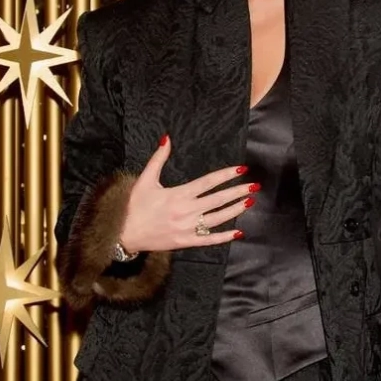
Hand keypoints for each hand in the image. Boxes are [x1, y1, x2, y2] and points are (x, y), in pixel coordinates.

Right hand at [119, 134, 255, 253]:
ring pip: (217, 219)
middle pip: (217, 200)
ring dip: (234, 210)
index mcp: (178, 194)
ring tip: (249, 202)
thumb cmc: (135, 206)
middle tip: (254, 186)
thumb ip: (158, 159)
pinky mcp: (186, 242)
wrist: (125, 234)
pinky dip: (224, 237)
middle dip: (237, 192)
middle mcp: (186, 211)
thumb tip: (166, 138)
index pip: (208, 182)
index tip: (240, 170)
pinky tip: (238, 231)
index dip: (225, 175)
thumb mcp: (145, 180)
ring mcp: (187, 228)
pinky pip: (209, 240)